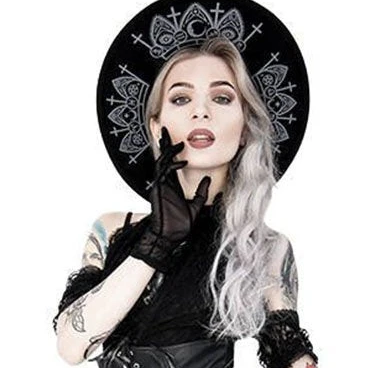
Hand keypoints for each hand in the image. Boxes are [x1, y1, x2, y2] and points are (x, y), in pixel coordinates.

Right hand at [130, 126, 210, 271]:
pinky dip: (174, 165)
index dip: (174, 151)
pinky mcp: (158, 190)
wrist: (169, 239)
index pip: (172, 163)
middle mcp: (164, 183)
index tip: (180, 140)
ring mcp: (160, 185)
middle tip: (167, 128)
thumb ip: (201, 193)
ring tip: (178, 141)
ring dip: (169, 150)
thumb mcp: (196, 206)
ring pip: (162, 161)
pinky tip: (183, 161)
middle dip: (165, 143)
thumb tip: (209, 180)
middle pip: (163, 158)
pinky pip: (164, 172)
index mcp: (172, 185)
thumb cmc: (179, 227)